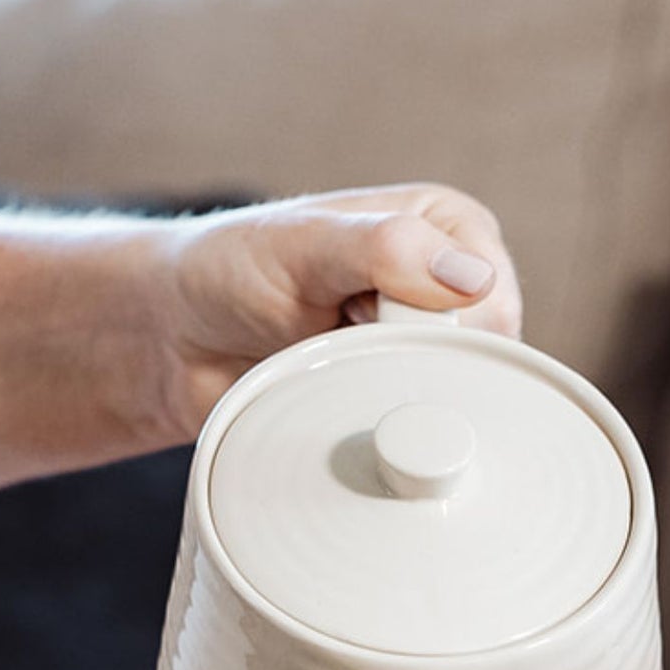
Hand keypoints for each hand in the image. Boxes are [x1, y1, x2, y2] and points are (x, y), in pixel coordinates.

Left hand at [152, 183, 521, 436]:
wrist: (176, 340)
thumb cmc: (229, 273)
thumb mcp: (302, 247)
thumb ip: (384, 250)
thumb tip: (472, 277)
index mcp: (445, 226)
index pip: (492, 299)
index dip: (435, 325)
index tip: (362, 315)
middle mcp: (451, 285)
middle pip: (484, 360)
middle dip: (416, 366)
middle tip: (343, 342)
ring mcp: (430, 349)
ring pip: (462, 405)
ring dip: (398, 401)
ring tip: (338, 369)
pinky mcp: (406, 402)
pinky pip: (429, 443)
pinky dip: (387, 436)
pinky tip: (344, 406)